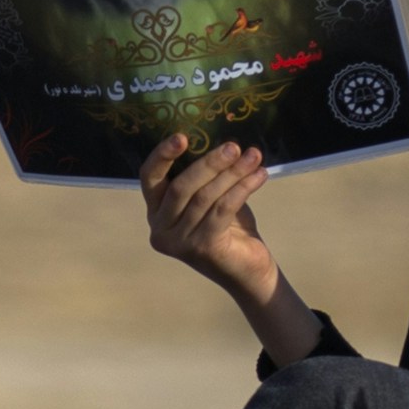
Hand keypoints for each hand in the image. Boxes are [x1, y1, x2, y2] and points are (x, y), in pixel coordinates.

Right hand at [140, 135, 280, 312]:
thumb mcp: (212, 198)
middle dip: (210, 163)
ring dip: (232, 173)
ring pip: (205, 197)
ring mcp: (179, 242)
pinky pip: (222, 209)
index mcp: (156, 212)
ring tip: (253, 156)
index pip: (149, 178)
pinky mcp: (202, 248)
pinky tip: (259, 176)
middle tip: (234, 146)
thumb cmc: (229, 229)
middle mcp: (160, 229)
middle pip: (181, 186)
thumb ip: (207, 177)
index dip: (162, 155)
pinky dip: (242, 188)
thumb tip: (223, 140)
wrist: (248, 272)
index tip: (182, 136)